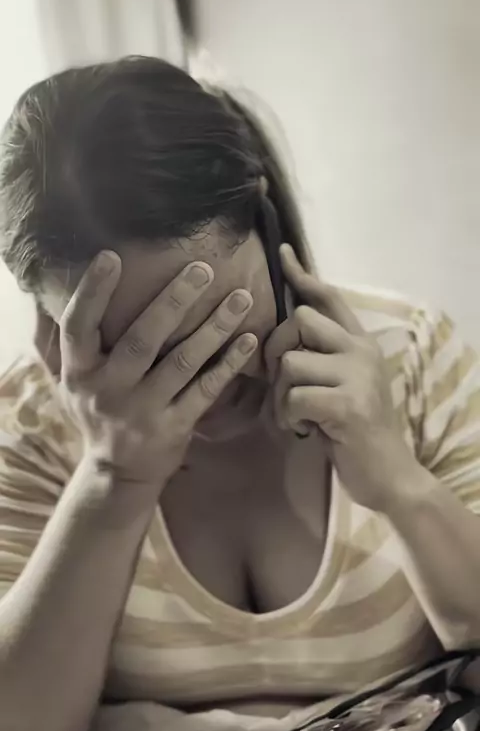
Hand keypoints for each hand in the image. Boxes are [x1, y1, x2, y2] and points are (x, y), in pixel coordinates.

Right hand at [59, 252, 256, 487]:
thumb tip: (48, 294)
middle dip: (173, 302)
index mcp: (80, 372)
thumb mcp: (70, 382)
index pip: (79, 327)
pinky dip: (228, 364)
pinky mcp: (174, 427)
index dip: (92, 292)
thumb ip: (64, 343)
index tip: (111, 256)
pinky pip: (206, 390)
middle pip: (141, 340)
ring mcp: (143, 411)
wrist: (117, 474)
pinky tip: (249, 340)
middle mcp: (109, 390)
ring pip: (182, 362)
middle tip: (202, 269)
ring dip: (214, 328)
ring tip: (241, 297)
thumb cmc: (96, 412)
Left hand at [265, 245, 420, 511]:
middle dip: (276, 350)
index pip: (328, 297)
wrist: (389, 474)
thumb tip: (283, 336)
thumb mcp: (343, 384)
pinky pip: (295, 397)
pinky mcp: (348, 403)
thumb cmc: (356, 430)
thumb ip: (322, 357)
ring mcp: (357, 375)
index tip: (282, 252)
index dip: (302, 274)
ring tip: (297, 417)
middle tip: (279, 383)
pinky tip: (305, 431)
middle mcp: (361, 350)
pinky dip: (289, 418)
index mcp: (359, 342)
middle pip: (299, 320)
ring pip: (291, 362)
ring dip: (281, 396)